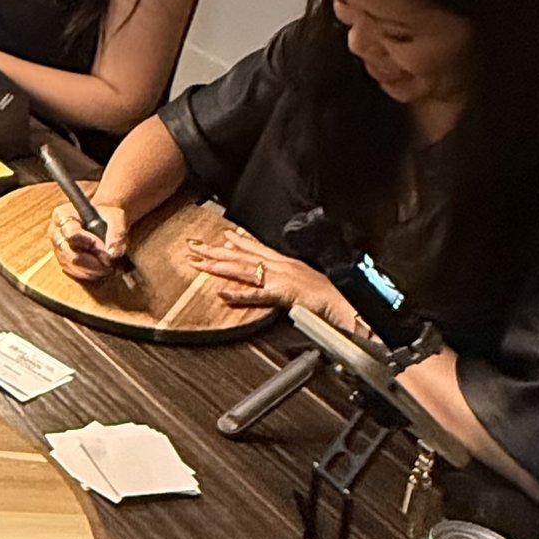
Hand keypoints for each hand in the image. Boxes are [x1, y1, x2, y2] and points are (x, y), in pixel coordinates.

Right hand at [50, 195, 131, 282]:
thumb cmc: (106, 215)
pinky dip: (85, 274)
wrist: (102, 218)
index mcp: (63, 214)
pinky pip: (69, 270)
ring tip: (107, 269)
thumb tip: (113, 254)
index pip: (73, 234)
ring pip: (69, 264)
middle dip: (91, 262)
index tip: (107, 252)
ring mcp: (56, 246)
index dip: (91, 245)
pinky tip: (98, 273)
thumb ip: (116, 233)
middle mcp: (55, 230)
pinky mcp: (61, 257)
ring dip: (89, 271)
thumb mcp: (115, 217)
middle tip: (110, 265)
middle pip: (69, 252)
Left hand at [186, 232, 351, 325]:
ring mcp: (279, 278)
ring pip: (243, 270)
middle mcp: (280, 266)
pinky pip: (256, 295)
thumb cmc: (330, 294)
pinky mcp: (282, 294)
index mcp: (286, 262)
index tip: (222, 235)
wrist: (345, 302)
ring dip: (219, 266)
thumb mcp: (307, 280)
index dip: (238, 242)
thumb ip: (290, 278)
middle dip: (216, 251)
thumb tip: (278, 279)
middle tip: (194, 246)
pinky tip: (222, 294)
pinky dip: (239, 294)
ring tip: (198, 263)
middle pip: (242, 256)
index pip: (257, 248)